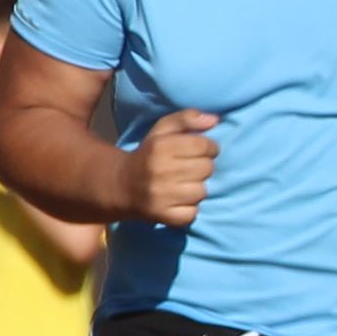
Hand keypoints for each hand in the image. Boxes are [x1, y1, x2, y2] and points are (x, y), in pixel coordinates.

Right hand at [119, 108, 218, 226]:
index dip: (209, 147)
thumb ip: (187, 118)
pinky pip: (193, 213)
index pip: (203, 145)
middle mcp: (160, 171)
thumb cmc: (148, 154)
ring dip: (197, 187)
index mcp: (160, 147)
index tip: (202, 150)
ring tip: (185, 183)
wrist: (121, 186)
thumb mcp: (162, 130)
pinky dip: (190, 208)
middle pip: (207, 168)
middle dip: (203, 166)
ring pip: (202, 192)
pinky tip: (180, 200)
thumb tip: (215, 120)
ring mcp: (161, 196)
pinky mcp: (163, 216)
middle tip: (191, 167)